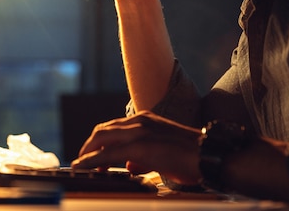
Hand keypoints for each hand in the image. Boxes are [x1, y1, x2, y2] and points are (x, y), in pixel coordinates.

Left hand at [71, 111, 201, 185]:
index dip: (98, 142)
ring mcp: (139, 131)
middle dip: (88, 146)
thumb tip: (130, 165)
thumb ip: (143, 157)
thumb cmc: (190, 156)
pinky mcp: (141, 146)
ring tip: (80, 166)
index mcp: (145, 120)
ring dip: (87, 153)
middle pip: (102, 130)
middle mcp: (139, 121)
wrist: (208, 155)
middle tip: (82, 162)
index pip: (113, 127)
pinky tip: (85, 167)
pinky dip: (93, 160)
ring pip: (102, 138)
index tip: (90, 155)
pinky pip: (109, 152)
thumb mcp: (161, 153)